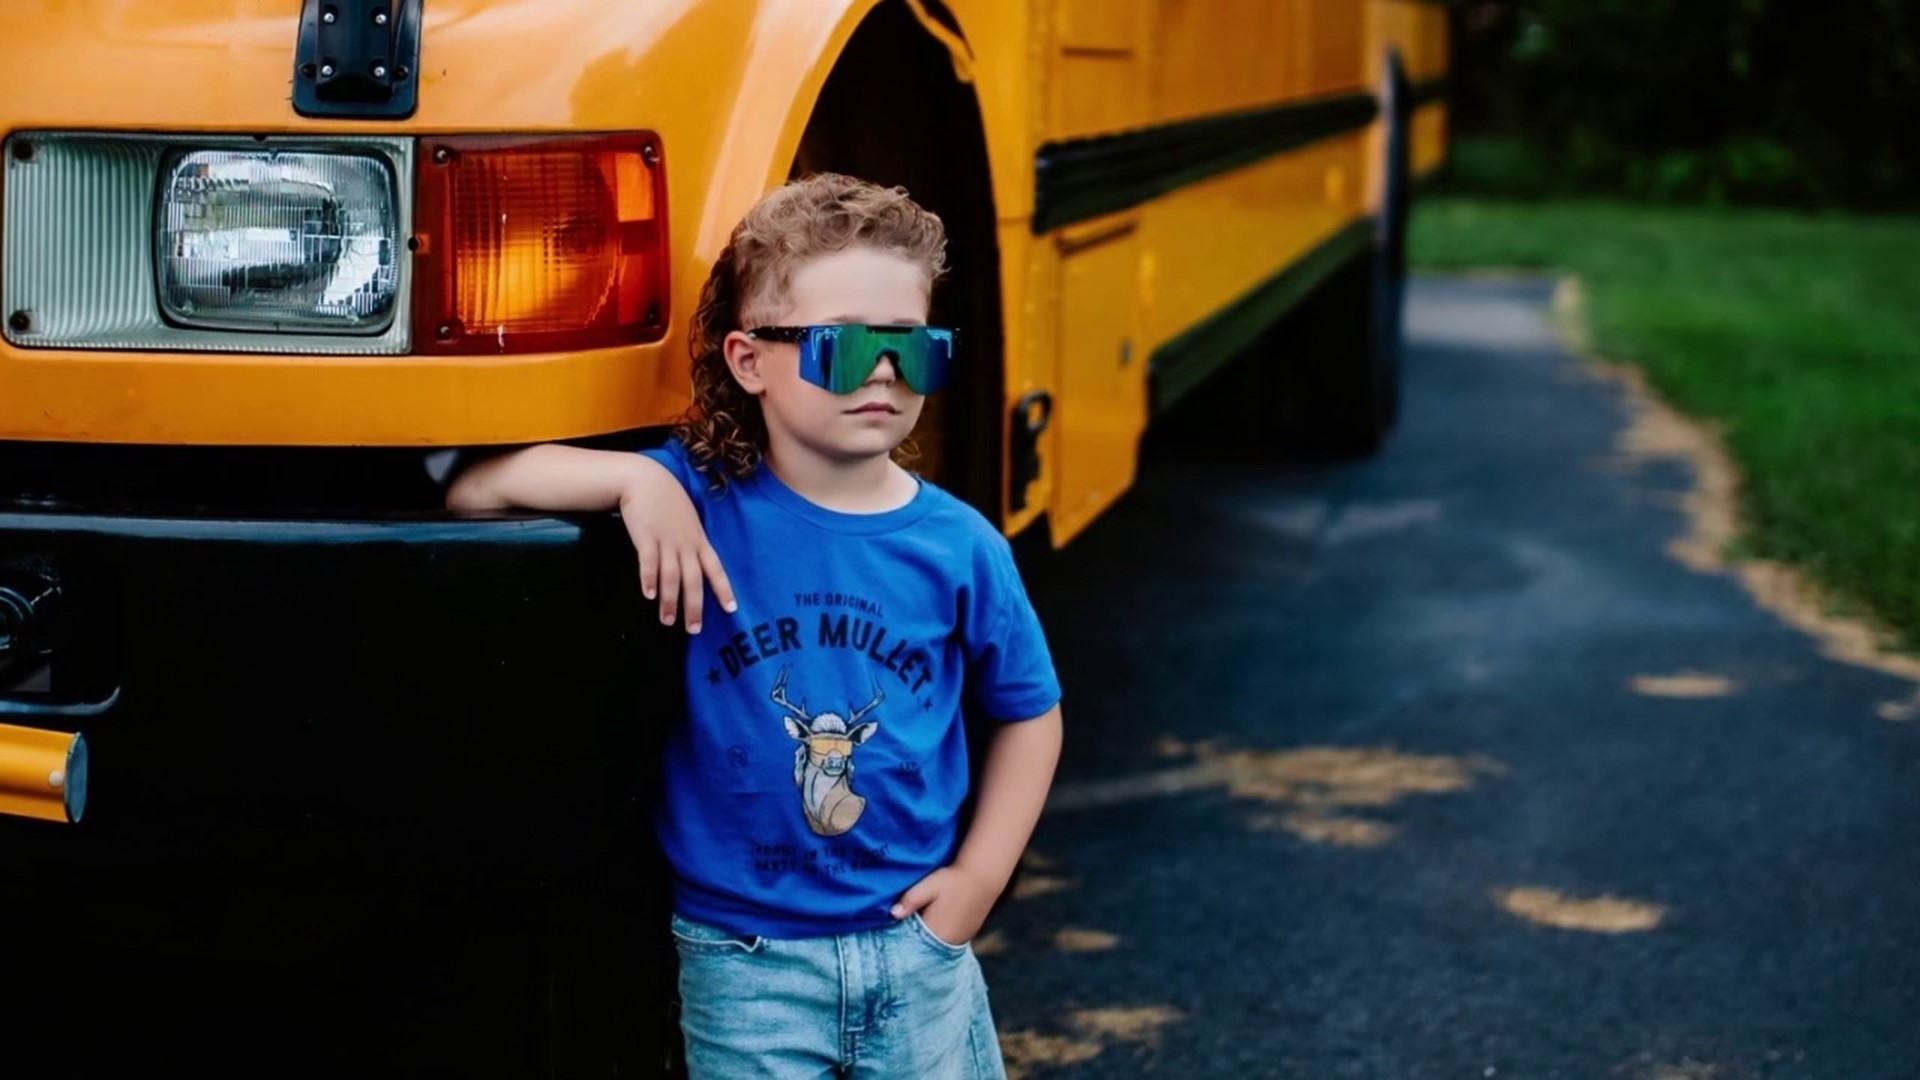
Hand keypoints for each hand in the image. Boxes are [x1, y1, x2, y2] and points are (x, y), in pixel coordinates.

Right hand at [617, 468, 735, 633]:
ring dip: (669, 600)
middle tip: (693, 629)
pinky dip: (649, 579)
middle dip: (694, 606)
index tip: (732, 609)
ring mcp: (666, 540)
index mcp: (699, 541)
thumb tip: (695, 567)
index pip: (716, 569)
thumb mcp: (688, 522)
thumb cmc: (667, 503)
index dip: (723, 589)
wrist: (646, 479)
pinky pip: (649, 561)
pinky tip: (648, 595)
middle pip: (694, 579)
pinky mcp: (646, 536)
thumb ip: (692, 543)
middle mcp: (686, 544)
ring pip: (672, 576)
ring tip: (667, 620)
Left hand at [891, 863, 999, 946]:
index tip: (895, 928)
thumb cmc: (953, 880)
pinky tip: (937, 923)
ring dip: (927, 938)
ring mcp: (959, 940)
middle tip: (907, 924)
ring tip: (922, 923)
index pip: (912, 943)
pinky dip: (940, 935)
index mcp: (936, 931)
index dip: (902, 936)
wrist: (982, 876)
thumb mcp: (928, 886)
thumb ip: (910, 900)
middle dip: (914, 939)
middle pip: (924, 946)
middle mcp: (948, 941)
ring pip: (936, 944)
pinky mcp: (967, 936)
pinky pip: (947, 941)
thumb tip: (893, 913)